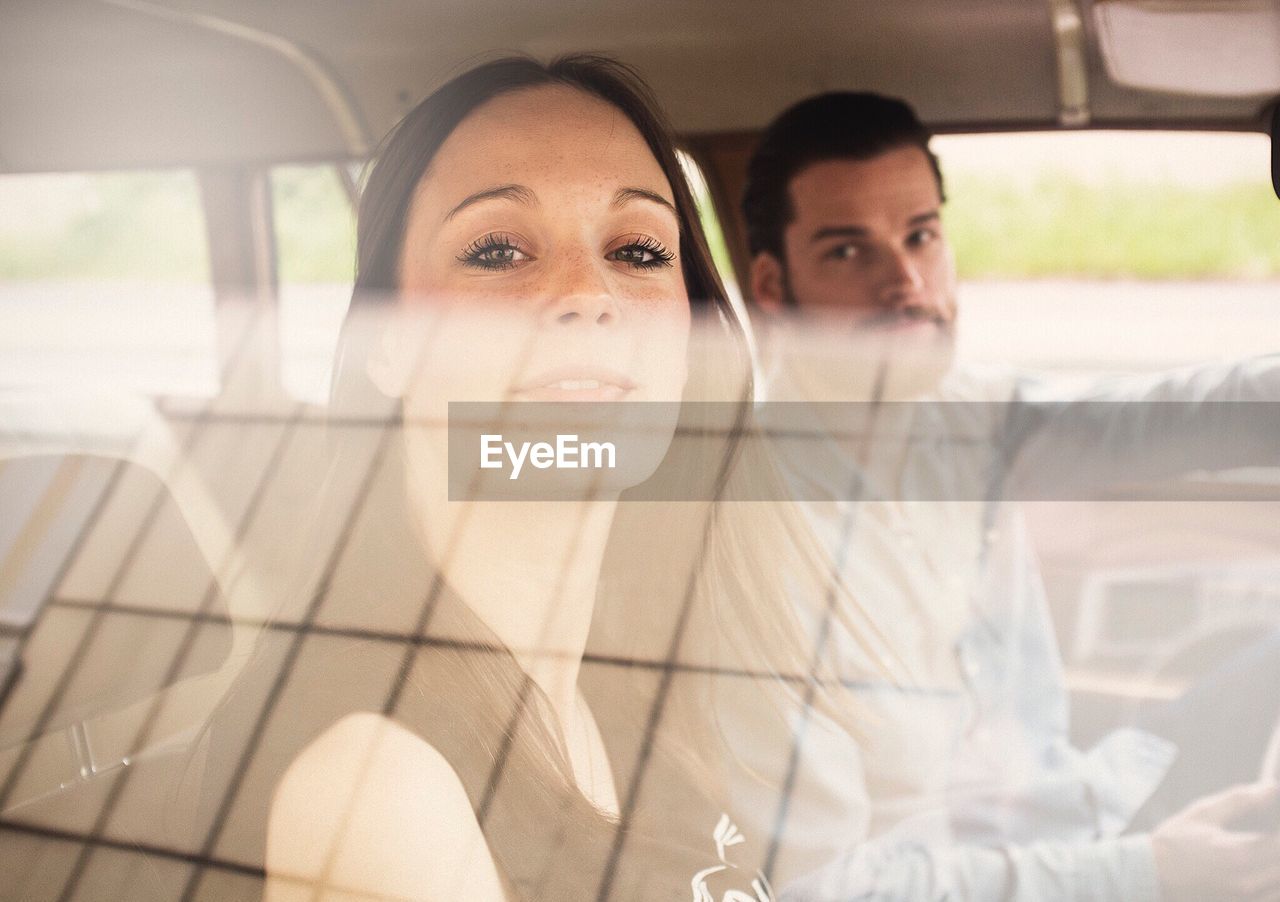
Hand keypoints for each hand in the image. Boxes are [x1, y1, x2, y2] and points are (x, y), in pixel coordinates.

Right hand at [1152, 782, 1279, 901]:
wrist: (1149, 875)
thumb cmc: (1174, 842)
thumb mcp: (1203, 813)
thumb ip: (1240, 801)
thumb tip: (1271, 788)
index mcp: (1241, 854)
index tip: (1276, 820)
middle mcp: (1249, 881)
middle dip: (1279, 845)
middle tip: (1269, 833)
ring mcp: (1247, 898)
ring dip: (1277, 865)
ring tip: (1267, 850)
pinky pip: (1272, 897)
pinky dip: (1273, 883)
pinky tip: (1264, 871)